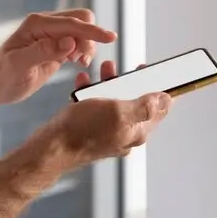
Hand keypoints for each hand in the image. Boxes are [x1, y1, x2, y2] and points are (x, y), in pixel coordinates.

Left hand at [0, 9, 115, 106]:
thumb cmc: (3, 76)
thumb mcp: (20, 66)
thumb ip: (44, 52)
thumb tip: (70, 41)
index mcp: (37, 24)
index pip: (72, 23)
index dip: (92, 31)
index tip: (111, 38)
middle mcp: (46, 24)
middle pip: (81, 20)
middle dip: (90, 38)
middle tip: (82, 60)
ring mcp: (52, 34)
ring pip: (82, 30)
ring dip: (87, 45)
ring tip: (78, 63)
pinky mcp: (56, 45)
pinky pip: (78, 41)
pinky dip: (84, 50)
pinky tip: (77, 62)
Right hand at [53, 60, 170, 165]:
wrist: (50, 149)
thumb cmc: (82, 132)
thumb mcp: (118, 112)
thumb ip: (144, 106)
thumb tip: (166, 99)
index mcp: (137, 130)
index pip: (160, 110)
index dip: (164, 90)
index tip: (163, 74)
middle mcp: (124, 133)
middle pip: (137, 103)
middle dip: (133, 82)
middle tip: (129, 68)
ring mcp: (107, 132)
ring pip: (115, 102)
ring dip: (111, 83)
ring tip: (106, 68)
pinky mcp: (90, 130)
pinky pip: (95, 107)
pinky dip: (92, 92)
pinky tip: (84, 82)